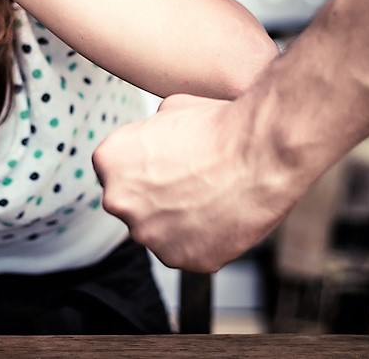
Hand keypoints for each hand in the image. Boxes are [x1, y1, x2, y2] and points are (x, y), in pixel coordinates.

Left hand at [93, 94, 302, 272]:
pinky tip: (222, 216)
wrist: (260, 153)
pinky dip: (203, 239)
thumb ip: (148, 132)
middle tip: (192, 180)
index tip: (170, 162)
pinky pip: (187, 252)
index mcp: (108, 160)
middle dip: (157, 196)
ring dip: (179, 219)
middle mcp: (118, 201)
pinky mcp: (181, 259)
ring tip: (212, 197)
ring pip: (159, 231)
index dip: (146, 166)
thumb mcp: (170, 108)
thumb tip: (153, 141)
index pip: (116, 170)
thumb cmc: (220, 127)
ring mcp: (149, 235)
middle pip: (134, 204)